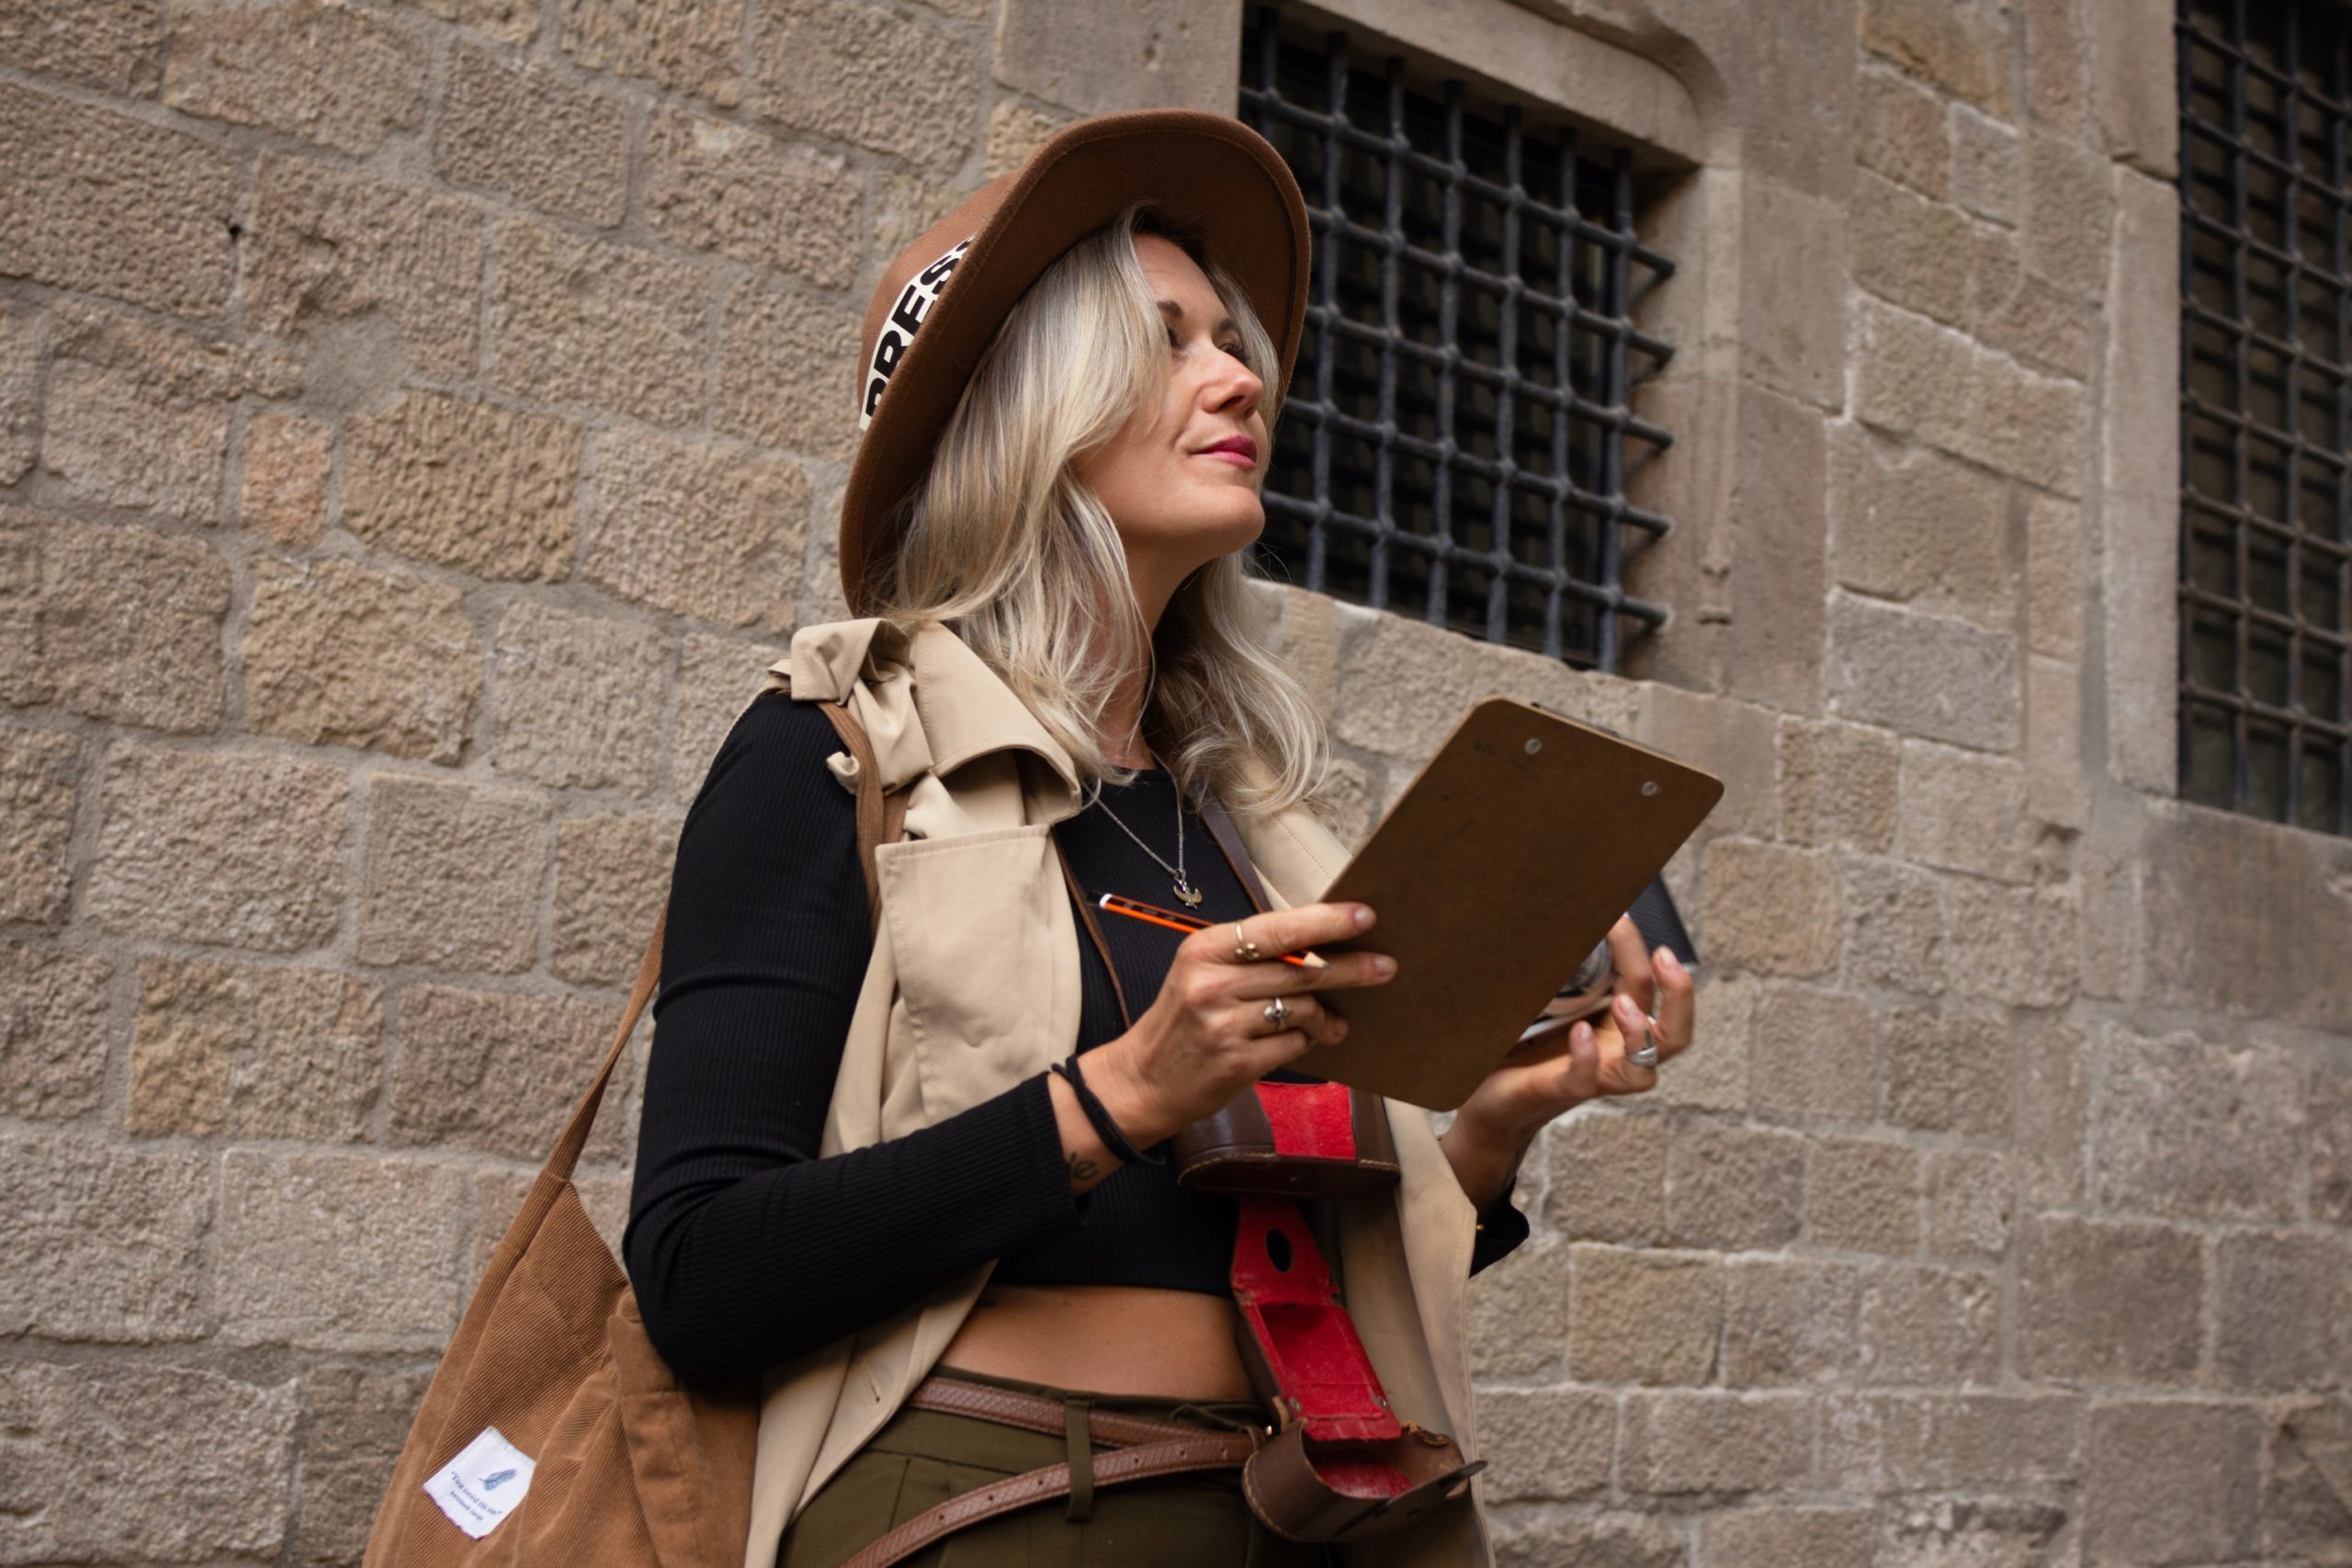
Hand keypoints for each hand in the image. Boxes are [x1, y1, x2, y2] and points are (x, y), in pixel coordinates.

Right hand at [1083, 901, 1397, 1148]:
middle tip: (1386, 967)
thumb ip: (1253, 957)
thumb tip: (1323, 945)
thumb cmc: (1183, 1020)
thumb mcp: (1202, 973)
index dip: (1325, 921)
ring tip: (1333, 1023)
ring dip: (1325, 1017)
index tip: (1365, 915)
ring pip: (1301, 1009)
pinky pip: (1294, 1046)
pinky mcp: (1236, 1064)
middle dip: (1350, 969)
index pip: (1277, 929)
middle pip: (1301, 970)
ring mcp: (1223, 1026)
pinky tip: (1306, 1042)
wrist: (1142, 1080)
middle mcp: (1211, 984)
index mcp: (1204, 950)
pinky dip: (1306, 1042)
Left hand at [1440, 919, 1695, 1207]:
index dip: (1646, 953)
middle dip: (1678, 993)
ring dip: (1641, 1033)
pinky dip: (1586, 1058)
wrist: (1493, 1098)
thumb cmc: (1525, 1043)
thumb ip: (1562, 965)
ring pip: (1645, 1068)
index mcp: (1619, 1022)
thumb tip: (1558, 910)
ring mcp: (1596, 1075)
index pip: (1651, 988)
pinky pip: (1586, 1081)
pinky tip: (1580, 1034)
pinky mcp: (1564, 1091)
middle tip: (1664, 956)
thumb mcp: (1547, 996)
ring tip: (1623, 1004)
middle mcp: (1618, 1051)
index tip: (1624, 915)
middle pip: (1673, 1031)